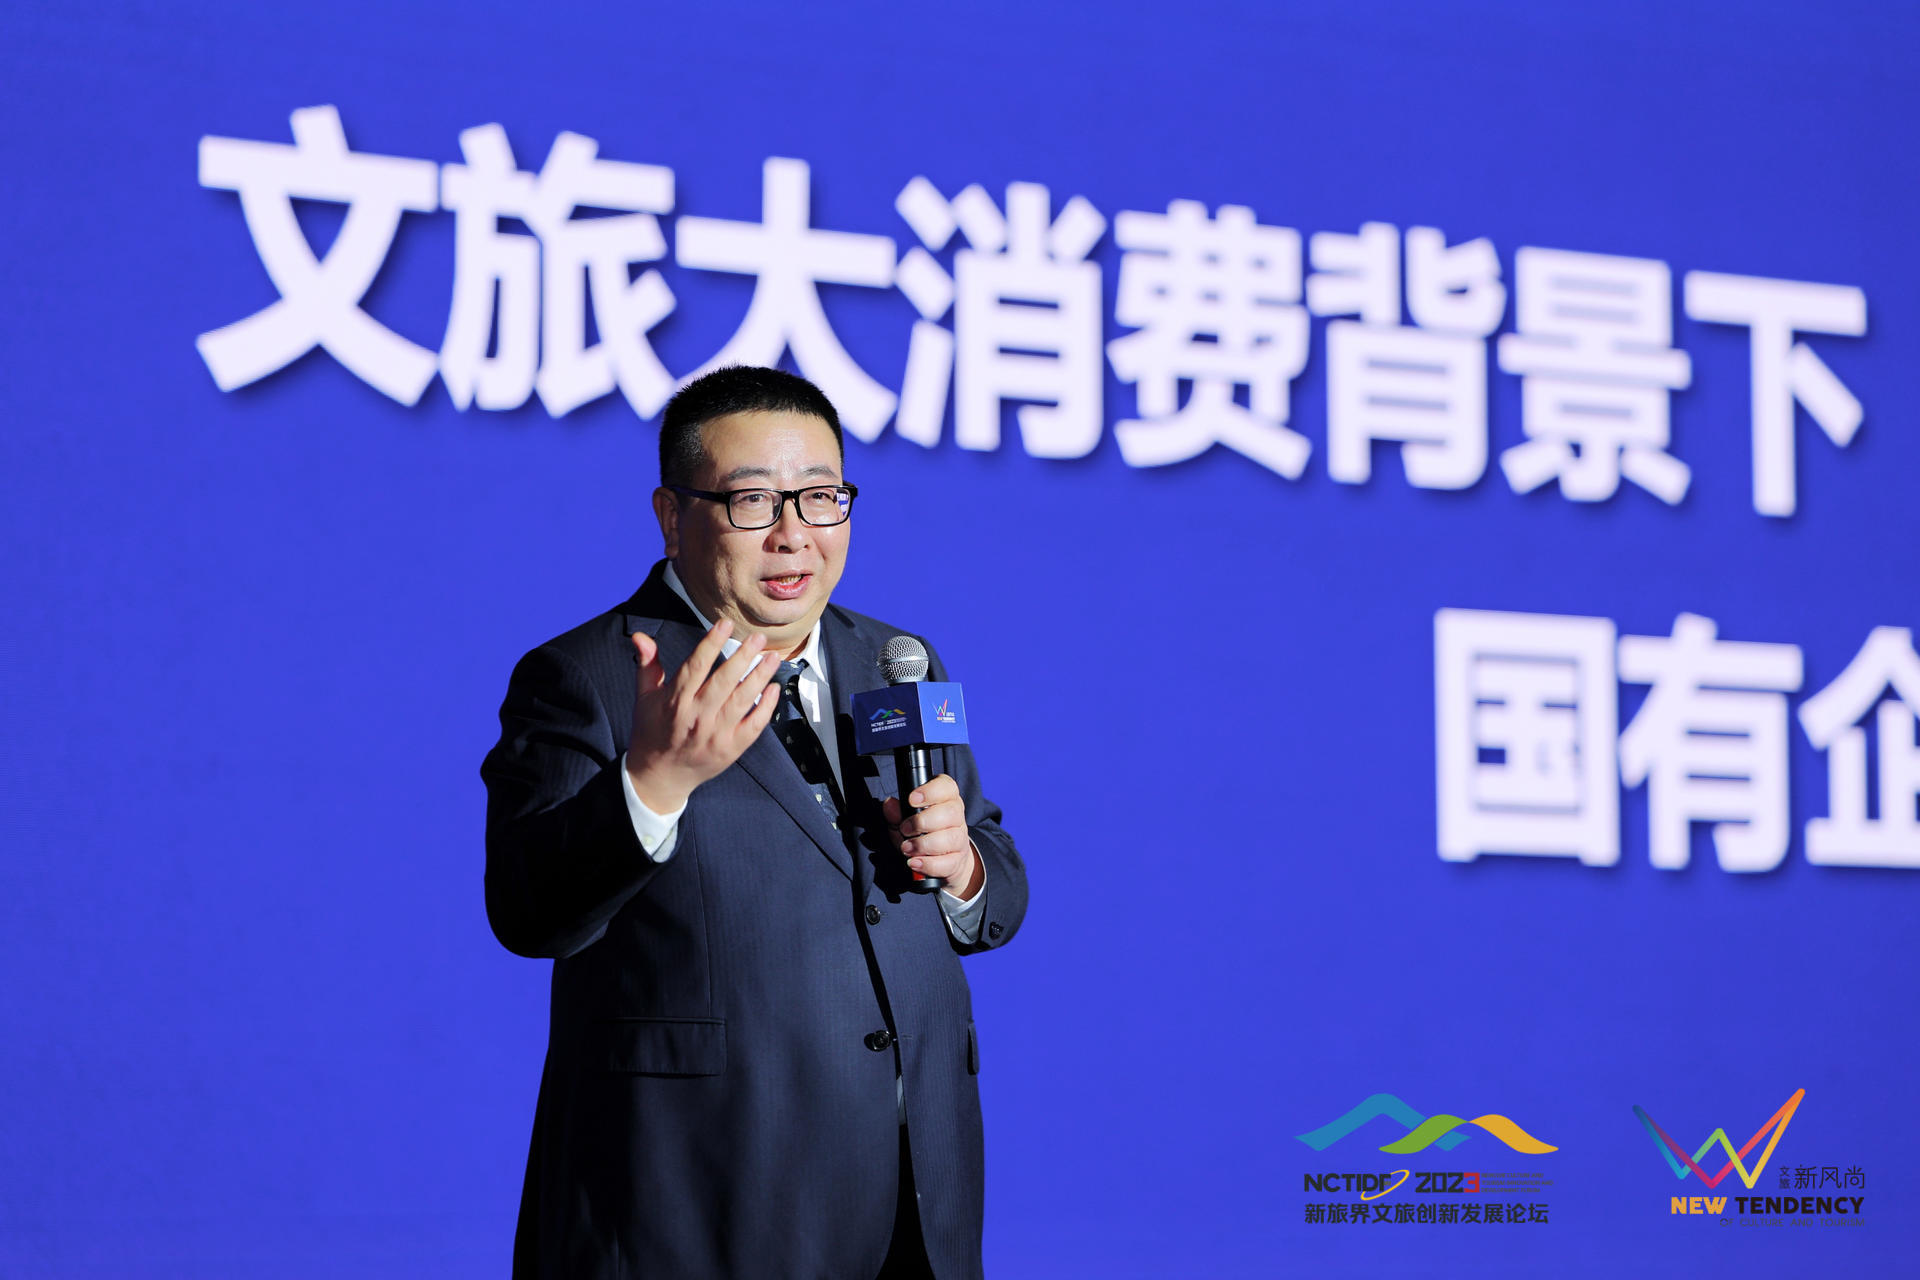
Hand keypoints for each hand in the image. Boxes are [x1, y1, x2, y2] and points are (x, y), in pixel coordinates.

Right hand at [626, 618, 782, 813]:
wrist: (660, 776)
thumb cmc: (652, 732)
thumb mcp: (644, 697)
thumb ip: (647, 664)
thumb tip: (640, 636)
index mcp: (675, 700)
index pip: (696, 665)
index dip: (712, 642)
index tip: (726, 624)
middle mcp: (696, 716)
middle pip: (724, 680)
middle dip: (743, 656)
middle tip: (758, 638)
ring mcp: (715, 734)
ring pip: (742, 700)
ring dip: (760, 677)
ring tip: (772, 658)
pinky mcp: (730, 749)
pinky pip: (753, 725)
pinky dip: (766, 708)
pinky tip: (774, 689)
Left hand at [882, 774, 982, 900]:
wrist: (942, 857)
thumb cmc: (921, 833)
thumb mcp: (904, 820)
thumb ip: (896, 812)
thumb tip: (889, 805)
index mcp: (946, 798)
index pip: (946, 787)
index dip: (930, 792)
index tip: (912, 800)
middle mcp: (956, 816)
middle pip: (950, 813)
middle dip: (922, 822)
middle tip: (904, 829)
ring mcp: (960, 838)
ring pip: (950, 839)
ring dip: (923, 845)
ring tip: (906, 848)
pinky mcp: (957, 860)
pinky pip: (947, 862)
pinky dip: (928, 864)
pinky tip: (914, 862)